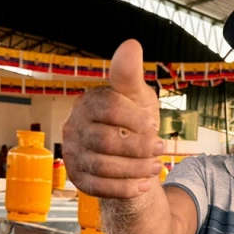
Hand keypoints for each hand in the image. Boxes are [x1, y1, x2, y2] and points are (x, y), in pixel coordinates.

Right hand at [62, 40, 163, 198]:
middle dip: (138, 147)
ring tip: (156, 167)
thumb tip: (130, 45)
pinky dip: (124, 188)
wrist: (131, 159)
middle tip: (160, 150)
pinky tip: (143, 185)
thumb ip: (130, 76)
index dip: (135, 119)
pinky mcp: (78, 178)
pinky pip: (98, 188)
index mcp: (88, 103)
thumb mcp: (138, 98)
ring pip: (102, 165)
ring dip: (135, 169)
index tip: (154, 126)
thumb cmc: (135, 123)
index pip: (109, 107)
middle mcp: (74, 127)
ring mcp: (73, 154)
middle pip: (105, 139)